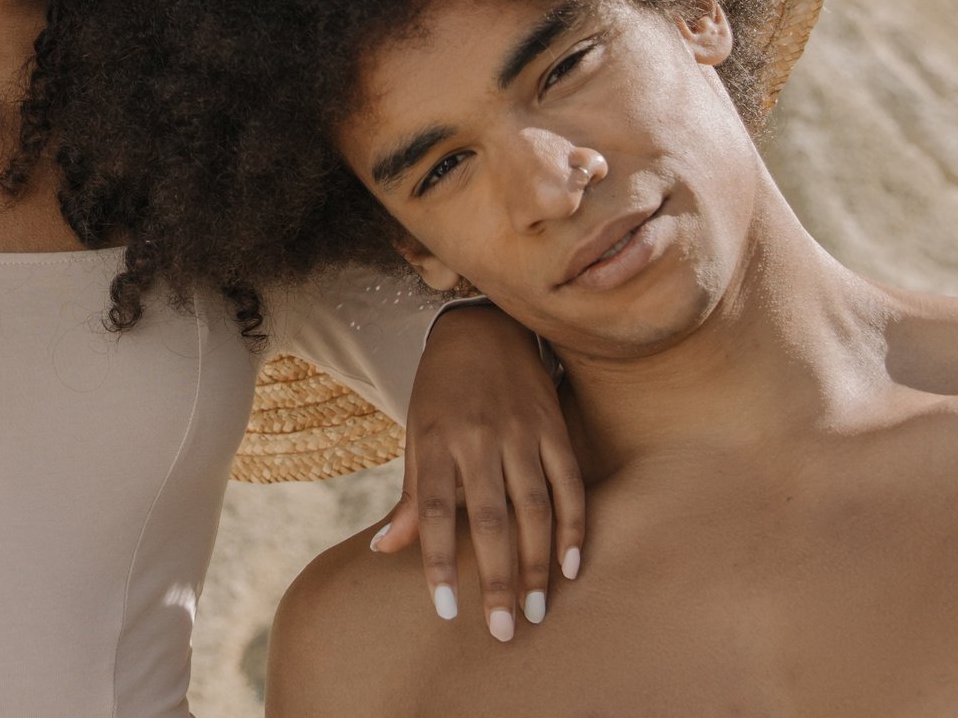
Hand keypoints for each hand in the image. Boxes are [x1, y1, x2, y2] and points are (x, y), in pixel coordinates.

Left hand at [369, 301, 582, 642]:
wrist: (483, 326)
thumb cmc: (440, 390)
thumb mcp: (416, 434)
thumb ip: (411, 496)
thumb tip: (384, 550)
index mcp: (436, 440)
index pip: (435, 511)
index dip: (439, 562)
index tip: (447, 612)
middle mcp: (478, 437)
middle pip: (490, 519)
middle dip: (496, 579)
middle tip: (503, 632)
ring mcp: (521, 431)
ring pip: (534, 508)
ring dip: (536, 565)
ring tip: (534, 611)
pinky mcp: (554, 427)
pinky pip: (569, 484)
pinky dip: (573, 528)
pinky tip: (569, 568)